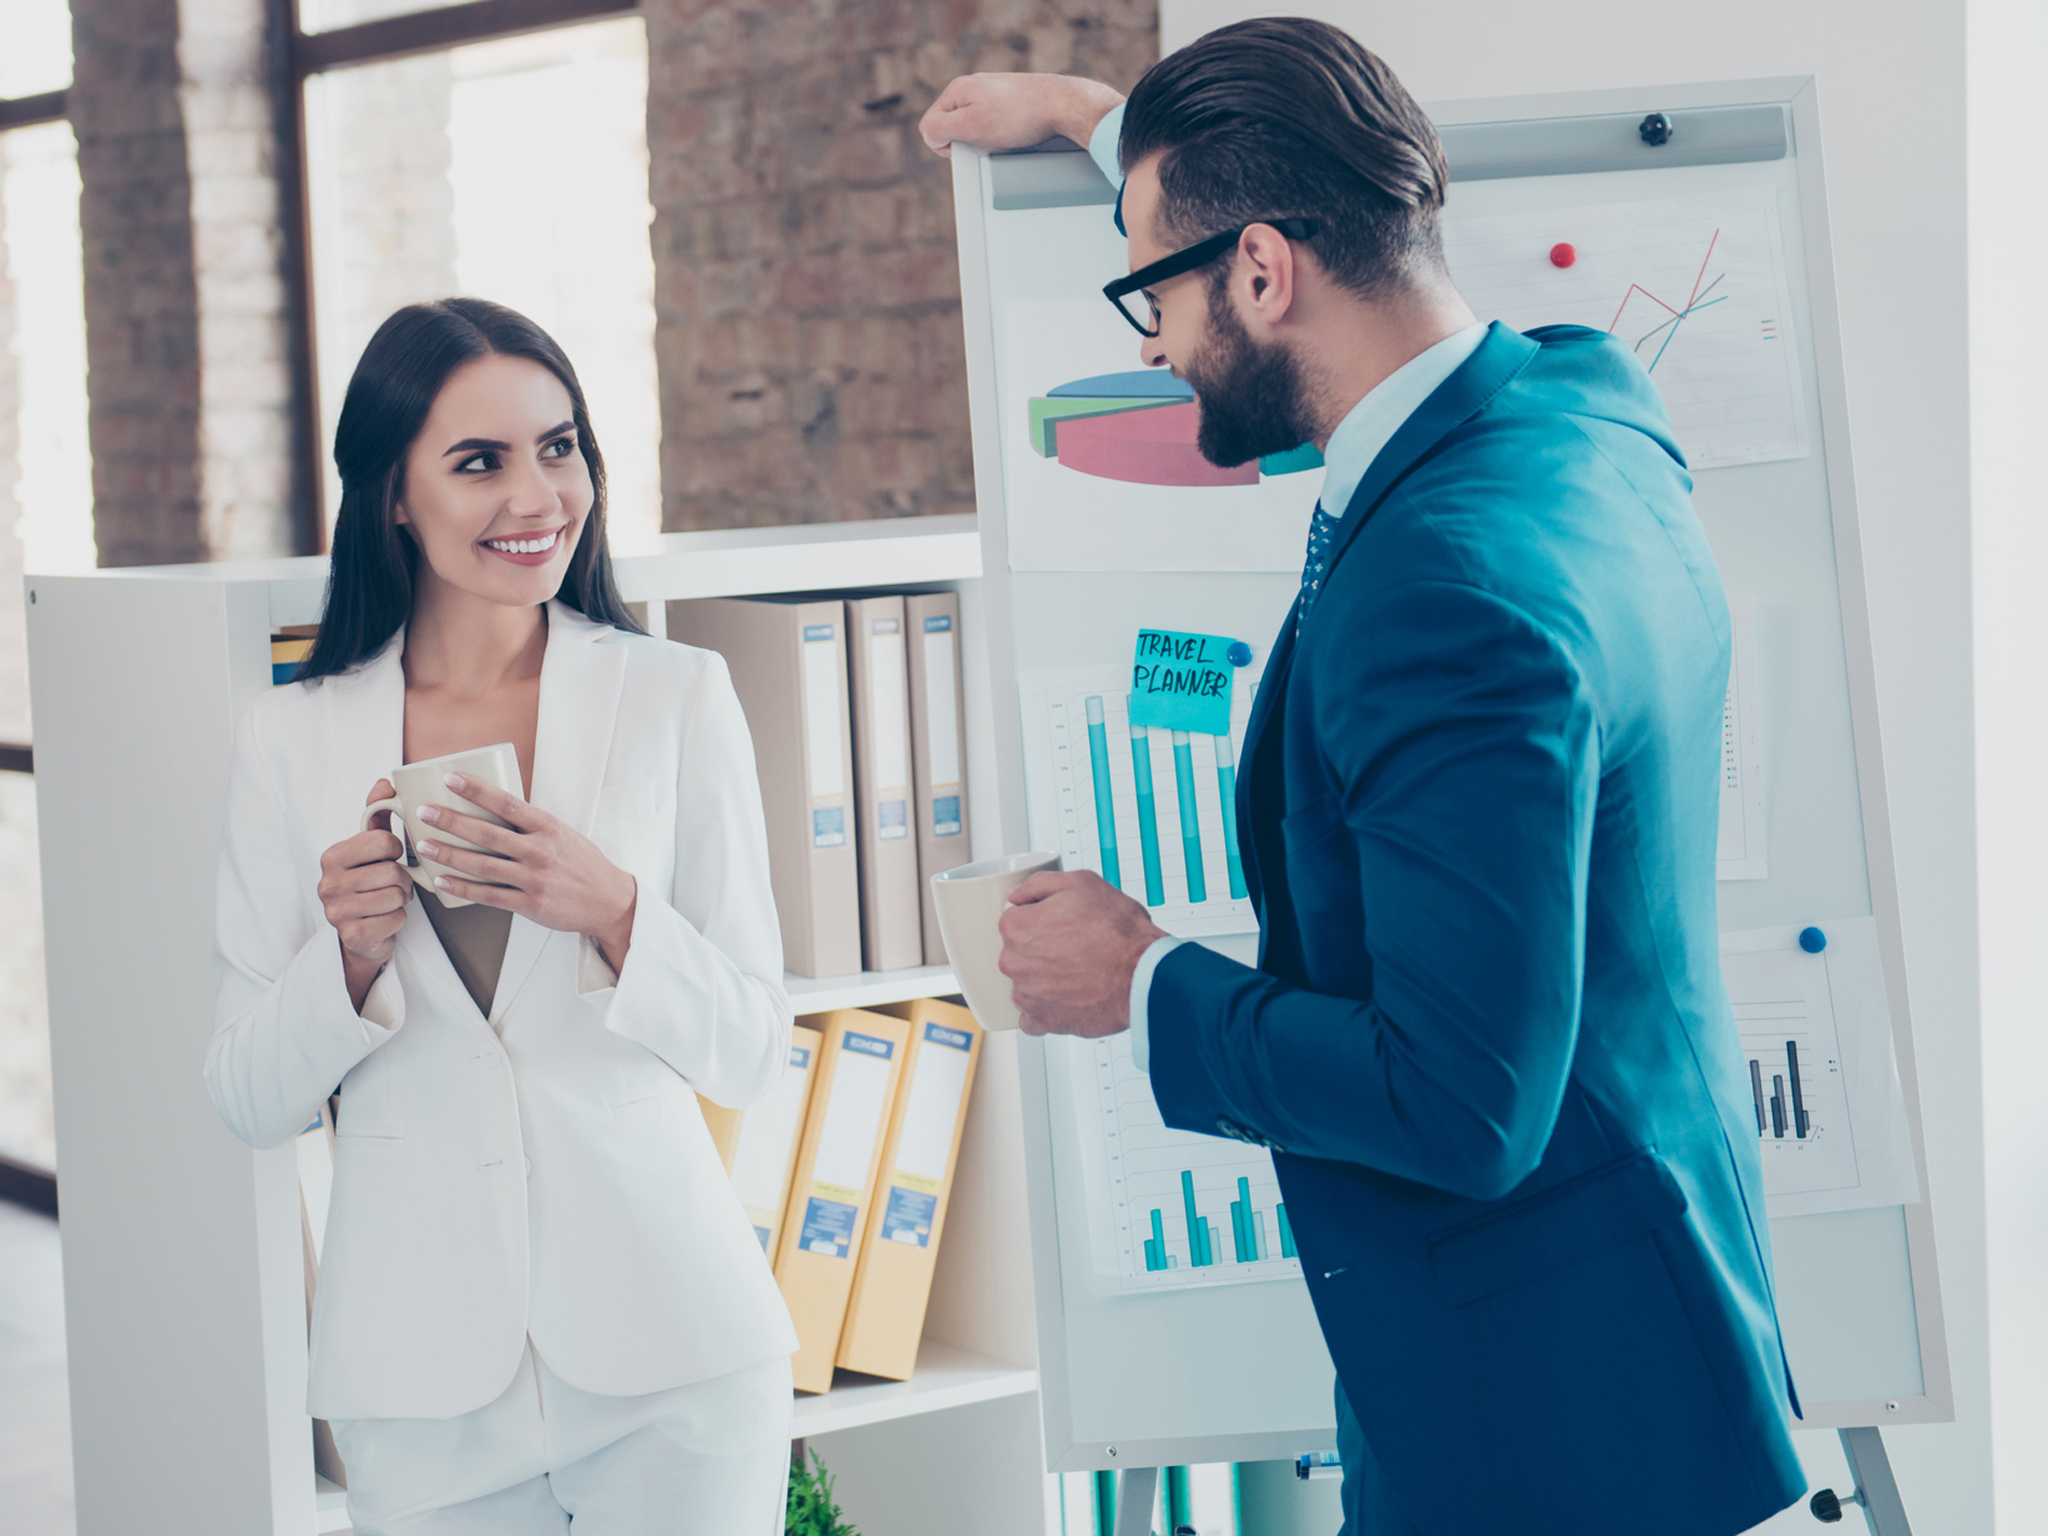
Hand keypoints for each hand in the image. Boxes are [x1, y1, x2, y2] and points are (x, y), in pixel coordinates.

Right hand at [320, 780, 412, 1010]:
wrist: (360, 934)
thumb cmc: (369, 885)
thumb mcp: (371, 849)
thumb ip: (378, 816)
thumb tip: (385, 783)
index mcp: (332, 856)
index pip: (381, 841)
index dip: (396, 850)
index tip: (390, 858)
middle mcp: (328, 884)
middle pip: (392, 872)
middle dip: (402, 880)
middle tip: (394, 885)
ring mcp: (337, 912)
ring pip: (396, 896)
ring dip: (401, 900)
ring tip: (389, 901)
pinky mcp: (352, 936)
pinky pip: (396, 920)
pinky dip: (399, 919)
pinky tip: (385, 919)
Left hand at [415, 772, 637, 972]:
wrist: (609, 901)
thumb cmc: (583, 864)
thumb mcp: (563, 834)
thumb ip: (531, 824)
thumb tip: (493, 807)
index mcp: (548, 827)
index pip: (507, 802)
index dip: (476, 790)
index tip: (450, 779)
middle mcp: (540, 851)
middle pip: (487, 833)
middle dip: (451, 821)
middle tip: (424, 812)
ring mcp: (534, 879)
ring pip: (482, 865)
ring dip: (450, 854)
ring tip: (424, 846)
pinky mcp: (530, 904)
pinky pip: (489, 895)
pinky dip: (463, 888)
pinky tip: (443, 880)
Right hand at [919, 73, 1124, 157]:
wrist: (1062, 105)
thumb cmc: (1018, 116)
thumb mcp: (970, 126)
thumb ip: (940, 128)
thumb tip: (928, 133)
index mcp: (958, 89)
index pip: (930, 125)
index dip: (944, 145)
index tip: (967, 148)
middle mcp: (973, 86)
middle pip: (953, 125)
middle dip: (966, 141)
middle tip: (987, 144)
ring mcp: (993, 91)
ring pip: (975, 125)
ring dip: (985, 139)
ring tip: (1004, 139)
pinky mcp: (1011, 99)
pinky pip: (995, 123)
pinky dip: (1001, 134)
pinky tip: (1015, 135)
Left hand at [997, 870, 1165, 1036]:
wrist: (1144, 973)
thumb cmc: (1118, 930)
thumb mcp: (1080, 882)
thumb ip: (1038, 884)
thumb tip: (1016, 895)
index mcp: (1017, 927)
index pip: (1015, 921)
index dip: (1042, 920)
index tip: (1061, 925)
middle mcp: (1014, 963)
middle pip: (1018, 954)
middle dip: (1041, 950)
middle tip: (1073, 948)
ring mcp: (1027, 995)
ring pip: (1026, 984)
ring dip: (1045, 980)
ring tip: (1077, 973)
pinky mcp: (1043, 1021)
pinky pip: (1033, 1017)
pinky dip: (1048, 1010)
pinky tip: (1069, 997)